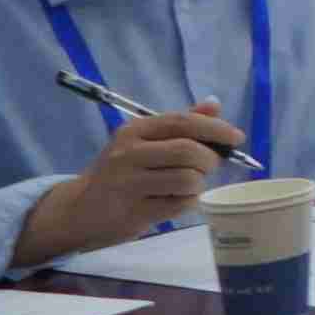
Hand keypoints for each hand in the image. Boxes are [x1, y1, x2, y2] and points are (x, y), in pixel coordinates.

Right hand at [27, 103, 235, 251]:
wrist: (78, 210)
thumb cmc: (120, 172)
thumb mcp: (143, 142)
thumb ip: (180, 124)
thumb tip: (214, 103)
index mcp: (134, 131)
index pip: (183, 123)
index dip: (216, 129)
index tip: (236, 138)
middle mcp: (129, 153)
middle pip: (190, 151)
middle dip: (210, 160)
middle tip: (207, 167)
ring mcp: (129, 183)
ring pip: (189, 180)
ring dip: (198, 185)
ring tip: (183, 186)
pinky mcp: (133, 211)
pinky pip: (180, 204)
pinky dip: (186, 203)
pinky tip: (171, 200)